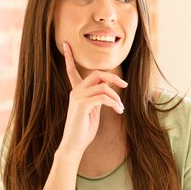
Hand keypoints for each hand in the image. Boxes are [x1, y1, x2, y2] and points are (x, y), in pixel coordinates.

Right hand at [57, 42, 127, 162]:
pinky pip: (103, 97)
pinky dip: (114, 103)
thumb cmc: (84, 129)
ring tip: (121, 107)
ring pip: (103, 86)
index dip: (69, 57)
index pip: (71, 70)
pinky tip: (118, 111)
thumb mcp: (92, 110)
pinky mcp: (82, 105)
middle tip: (125, 84)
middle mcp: (76, 91)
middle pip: (97, 74)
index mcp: (77, 91)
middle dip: (114, 77)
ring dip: (116, 97)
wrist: (74, 145)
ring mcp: (78, 97)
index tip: (66, 44)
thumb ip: (98, 98)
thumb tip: (108, 90)